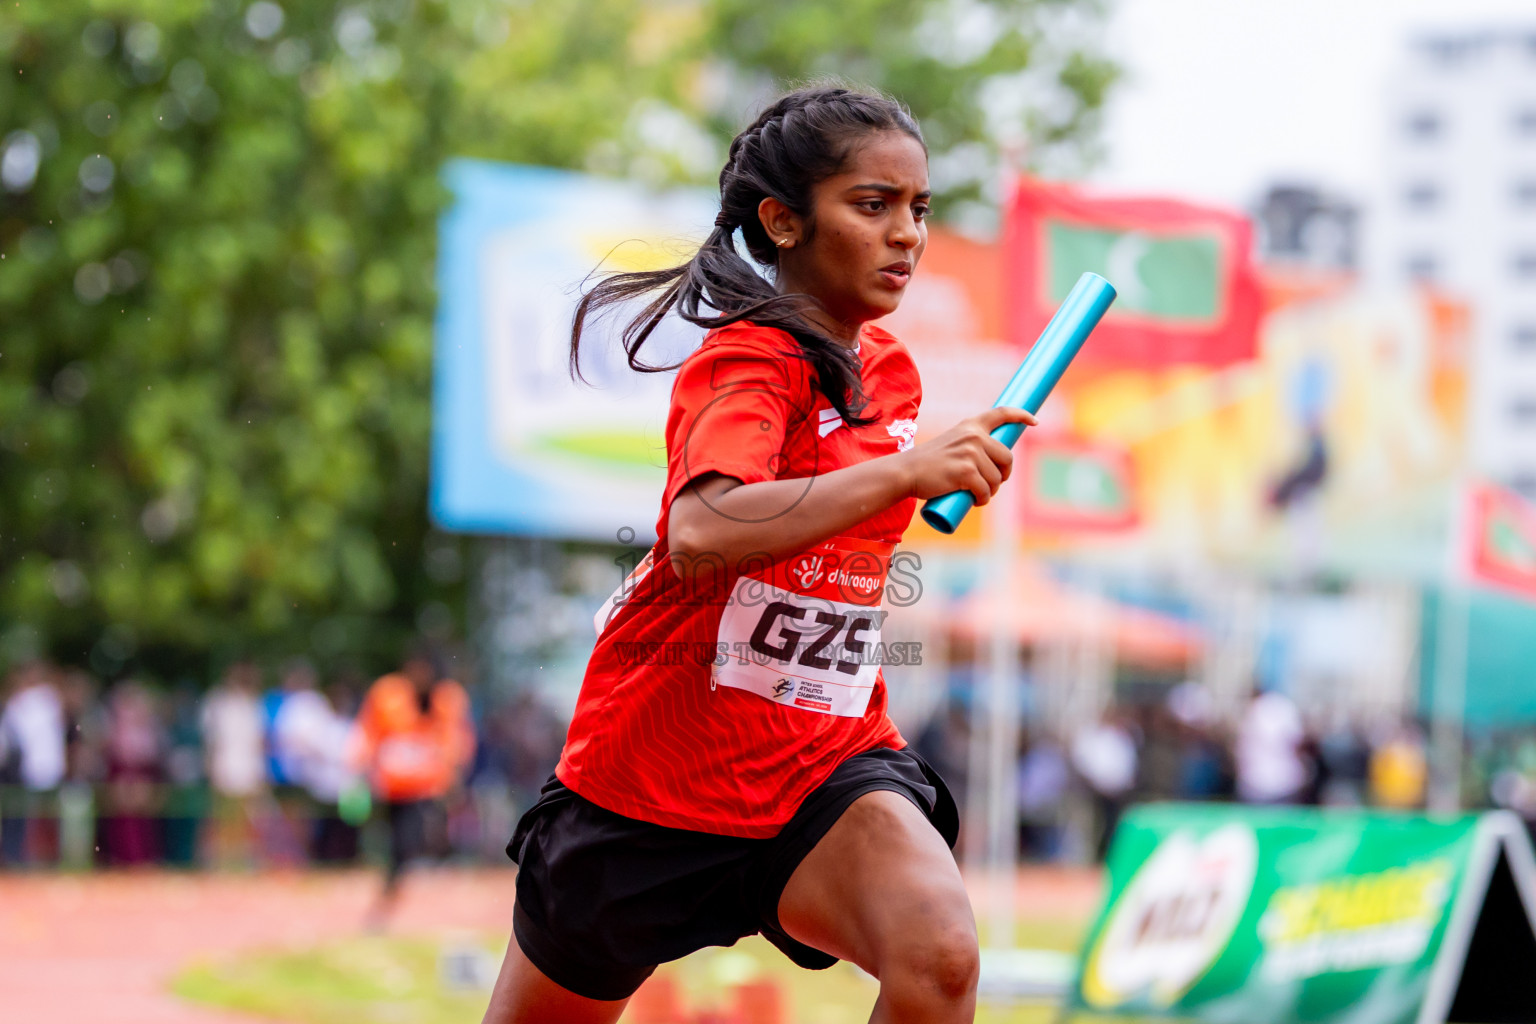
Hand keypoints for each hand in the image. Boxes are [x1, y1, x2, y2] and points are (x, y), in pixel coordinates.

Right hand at [896, 406, 1036, 505]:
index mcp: (970, 426)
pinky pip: (985, 491)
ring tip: (975, 494)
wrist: (905, 472)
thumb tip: (993, 463)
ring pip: (996, 479)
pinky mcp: (966, 472)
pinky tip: (973, 500)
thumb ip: (970, 446)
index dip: (1021, 416)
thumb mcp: (952, 444)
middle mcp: (974, 436)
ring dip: (990, 491)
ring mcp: (970, 453)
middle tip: (990, 484)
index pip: (1001, 413)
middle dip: (1003, 474)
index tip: (1034, 422)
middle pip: (1007, 458)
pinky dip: (982, 499)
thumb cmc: (928, 463)